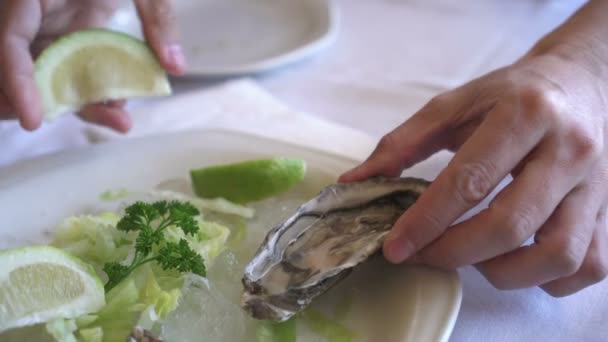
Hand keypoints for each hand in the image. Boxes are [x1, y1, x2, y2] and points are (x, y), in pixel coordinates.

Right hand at [0, 0, 184, 131]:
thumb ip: (158, 17)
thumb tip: (174, 66)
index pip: (8, 43)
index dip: (16, 82)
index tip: (31, 119)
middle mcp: (29, 13)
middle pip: (22, 68)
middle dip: (52, 103)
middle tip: (113, 118)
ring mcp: (44, 25)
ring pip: (43, 75)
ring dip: (76, 102)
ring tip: (121, 115)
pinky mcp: (61, 32)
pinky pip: (64, 69)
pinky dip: (87, 91)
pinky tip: (119, 102)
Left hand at [340, 44, 607, 295]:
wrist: (581, 83)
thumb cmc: (510, 95)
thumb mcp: (453, 105)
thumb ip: (402, 143)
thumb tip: (355, 182)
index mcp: (524, 114)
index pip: (470, 180)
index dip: (427, 220)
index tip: (395, 246)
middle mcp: (567, 151)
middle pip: (510, 224)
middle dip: (454, 252)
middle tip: (421, 256)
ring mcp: (595, 185)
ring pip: (556, 254)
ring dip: (502, 273)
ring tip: (470, 258)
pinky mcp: (607, 209)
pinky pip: (589, 265)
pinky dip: (548, 280)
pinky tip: (515, 263)